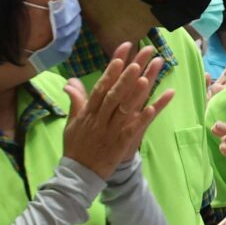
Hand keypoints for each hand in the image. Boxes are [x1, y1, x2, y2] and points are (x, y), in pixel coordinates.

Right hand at [64, 45, 172, 179]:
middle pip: (115, 92)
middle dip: (127, 73)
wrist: (78, 174)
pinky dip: (144, 116)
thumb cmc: (76, 146)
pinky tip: (155, 106)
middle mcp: (99, 117)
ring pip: (124, 107)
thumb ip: (76, 101)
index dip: (112, 67)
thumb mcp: (72, 122)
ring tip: (146, 75)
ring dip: (135, 91)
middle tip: (140, 56)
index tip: (124, 50)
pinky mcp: (120, 143)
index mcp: (88, 111)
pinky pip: (134, 128)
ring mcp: (110, 130)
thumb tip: (70, 82)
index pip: (102, 85)